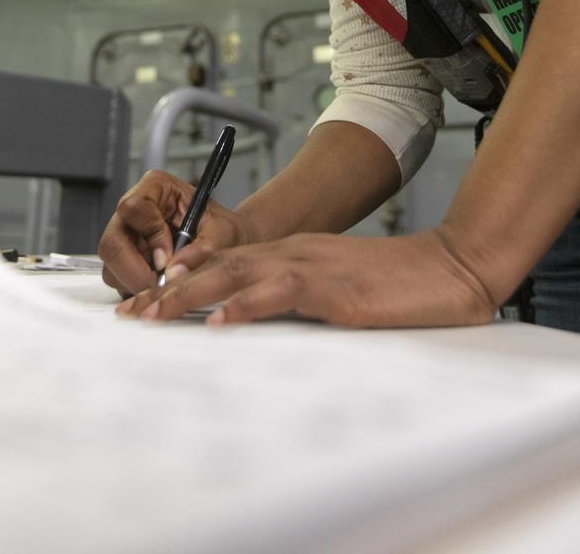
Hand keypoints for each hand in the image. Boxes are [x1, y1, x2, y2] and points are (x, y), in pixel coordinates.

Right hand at [98, 169, 249, 296]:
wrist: (225, 242)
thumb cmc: (223, 229)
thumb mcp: (223, 234)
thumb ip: (203, 249)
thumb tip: (175, 271)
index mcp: (156, 187)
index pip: (134, 208)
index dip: (149, 236)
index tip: (167, 259)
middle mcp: (134, 208)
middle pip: (113, 242)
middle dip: (135, 271)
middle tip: (161, 287)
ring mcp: (126, 234)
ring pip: (111, 265)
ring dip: (136, 282)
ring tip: (167, 284)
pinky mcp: (125, 257)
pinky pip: (117, 278)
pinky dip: (136, 287)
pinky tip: (160, 285)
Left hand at [117, 227, 496, 327]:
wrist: (450, 269)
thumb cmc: (399, 286)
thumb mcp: (339, 292)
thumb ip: (301, 300)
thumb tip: (258, 327)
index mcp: (295, 253)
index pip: (225, 265)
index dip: (181, 284)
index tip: (145, 305)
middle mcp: (295, 253)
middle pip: (218, 267)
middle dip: (168, 292)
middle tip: (129, 315)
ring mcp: (313, 266)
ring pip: (236, 274)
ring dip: (190, 295)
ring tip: (153, 316)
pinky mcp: (334, 288)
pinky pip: (280, 293)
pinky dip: (245, 306)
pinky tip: (219, 322)